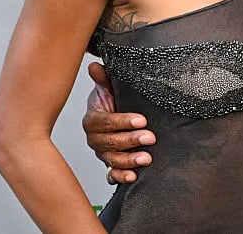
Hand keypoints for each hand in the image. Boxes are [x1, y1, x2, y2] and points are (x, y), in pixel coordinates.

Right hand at [83, 62, 154, 183]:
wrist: (115, 113)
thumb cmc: (111, 100)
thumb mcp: (108, 87)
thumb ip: (103, 78)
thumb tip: (94, 65)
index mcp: (92, 119)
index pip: (106, 122)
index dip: (123, 121)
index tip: (142, 120)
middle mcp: (94, 139)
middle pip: (110, 142)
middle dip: (131, 140)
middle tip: (150, 137)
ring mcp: (101, 153)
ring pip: (112, 160)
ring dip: (129, 160)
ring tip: (147, 158)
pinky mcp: (110, 164)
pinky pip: (112, 174)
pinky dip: (121, 176)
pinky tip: (133, 176)